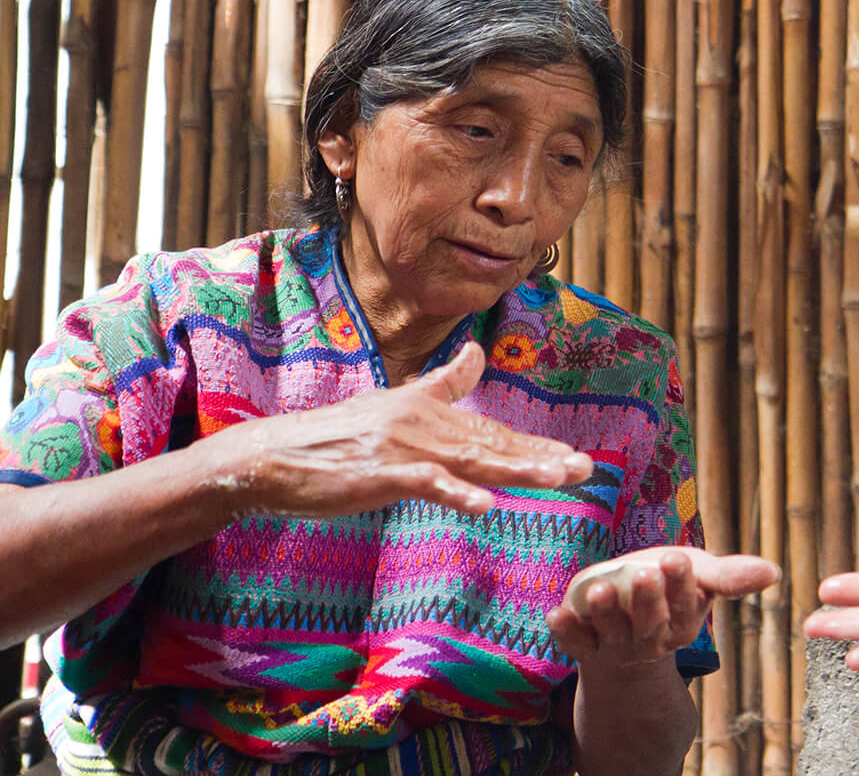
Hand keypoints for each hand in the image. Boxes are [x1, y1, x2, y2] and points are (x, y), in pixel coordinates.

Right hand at [198, 341, 594, 518]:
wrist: (273, 455)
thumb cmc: (336, 437)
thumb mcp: (396, 404)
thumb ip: (442, 382)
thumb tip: (478, 352)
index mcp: (430, 412)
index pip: (492, 434)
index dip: (534, 447)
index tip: (574, 457)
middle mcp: (423, 424)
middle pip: (492, 446)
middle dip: (541, 459)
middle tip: (585, 469)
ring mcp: (402, 447)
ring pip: (471, 461)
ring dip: (517, 470)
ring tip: (556, 478)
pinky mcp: (378, 472)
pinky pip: (424, 483)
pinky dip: (455, 493)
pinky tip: (485, 505)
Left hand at [548, 547, 780, 671]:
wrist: (631, 629)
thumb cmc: (670, 593)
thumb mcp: (701, 579)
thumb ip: (730, 576)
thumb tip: (775, 573)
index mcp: (685, 620)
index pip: (687, 602)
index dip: (681, 583)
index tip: (676, 558)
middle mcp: (653, 638)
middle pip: (651, 621)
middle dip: (647, 598)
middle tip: (645, 572)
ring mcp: (618, 644)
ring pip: (612, 631)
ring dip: (605, 612)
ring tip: (598, 591)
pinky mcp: (586, 645)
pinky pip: (575, 642)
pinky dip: (565, 631)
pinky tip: (556, 614)